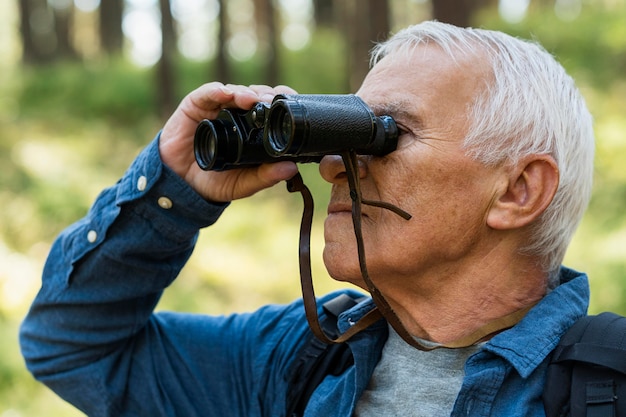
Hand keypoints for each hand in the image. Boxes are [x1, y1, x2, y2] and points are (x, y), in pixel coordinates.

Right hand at [159, 82, 298, 201]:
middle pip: (257, 95)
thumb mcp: (243, 183)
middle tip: (275, 101)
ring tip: (253, 99)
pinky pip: (208, 93)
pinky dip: (217, 91)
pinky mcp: (196, 104)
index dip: (283, 103)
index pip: (272, 109)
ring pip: (236, 91)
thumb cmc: (213, 182)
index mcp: (253, 130)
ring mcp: (217, 108)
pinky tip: (225, 94)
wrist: (179, 185)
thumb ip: (265, 177)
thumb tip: (291, 169)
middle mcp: (237, 115)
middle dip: (267, 95)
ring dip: (246, 92)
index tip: (294, 104)